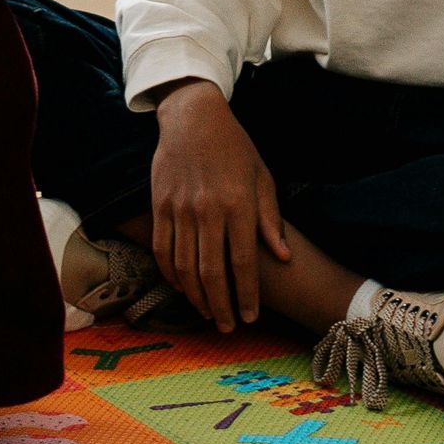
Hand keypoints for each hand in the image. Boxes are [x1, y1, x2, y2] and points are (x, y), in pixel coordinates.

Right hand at [150, 80, 290, 329]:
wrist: (193, 116)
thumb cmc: (234, 147)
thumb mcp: (262, 177)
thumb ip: (271, 219)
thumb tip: (283, 257)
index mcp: (238, 204)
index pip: (244, 262)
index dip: (247, 295)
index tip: (251, 317)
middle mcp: (208, 210)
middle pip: (212, 272)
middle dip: (222, 306)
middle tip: (229, 327)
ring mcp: (180, 209)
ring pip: (184, 267)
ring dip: (196, 296)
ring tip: (208, 313)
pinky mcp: (159, 205)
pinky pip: (162, 249)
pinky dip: (171, 274)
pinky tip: (181, 287)